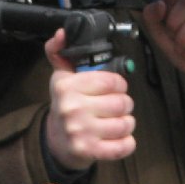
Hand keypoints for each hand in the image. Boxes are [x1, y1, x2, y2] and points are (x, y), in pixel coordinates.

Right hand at [43, 28, 135, 170]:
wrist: (56, 142)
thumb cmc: (65, 104)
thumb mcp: (60, 76)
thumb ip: (60, 51)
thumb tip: (62, 32)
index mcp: (66, 87)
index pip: (110, 81)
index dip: (119, 84)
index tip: (116, 87)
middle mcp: (72, 109)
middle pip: (121, 103)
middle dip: (125, 103)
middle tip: (119, 105)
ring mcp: (81, 132)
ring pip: (125, 124)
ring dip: (128, 122)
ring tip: (120, 120)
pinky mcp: (89, 151)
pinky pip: (123, 146)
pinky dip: (127, 142)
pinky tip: (120, 137)